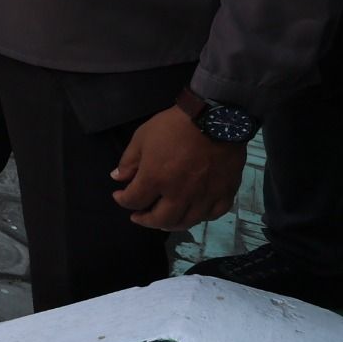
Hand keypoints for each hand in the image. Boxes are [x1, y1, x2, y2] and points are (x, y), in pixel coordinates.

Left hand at [111, 107, 246, 229]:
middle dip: (145, 220)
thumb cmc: (174, 126)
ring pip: (187, 222)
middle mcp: (179, 194)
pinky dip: (201, 217)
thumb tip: (118, 178)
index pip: (134, 201)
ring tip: (164, 219)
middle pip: (160, 220)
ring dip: (171, 223)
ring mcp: (204, 196)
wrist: (216, 118)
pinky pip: (212, 214)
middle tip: (139, 215)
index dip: (122, 200)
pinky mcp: (225, 193)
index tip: (120, 195)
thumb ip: (129, 161)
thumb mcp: (142, 137)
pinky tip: (194, 212)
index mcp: (156, 179)